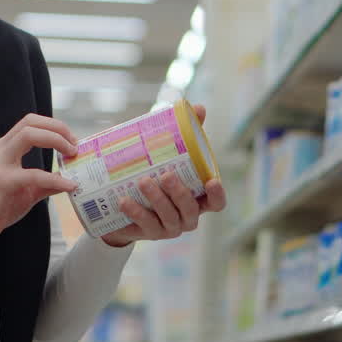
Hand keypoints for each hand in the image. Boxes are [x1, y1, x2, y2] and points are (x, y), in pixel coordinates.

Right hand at [0, 113, 78, 239]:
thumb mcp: (28, 189)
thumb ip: (47, 182)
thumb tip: (69, 180)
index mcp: (6, 148)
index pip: (30, 123)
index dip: (53, 126)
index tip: (71, 140)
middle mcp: (2, 149)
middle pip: (30, 123)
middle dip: (57, 129)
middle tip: (74, 144)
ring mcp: (0, 163)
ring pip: (28, 135)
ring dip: (55, 140)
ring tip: (71, 154)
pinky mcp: (2, 181)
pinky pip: (32, 174)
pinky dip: (54, 178)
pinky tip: (68, 185)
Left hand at [100, 103, 226, 246]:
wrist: (125, 204)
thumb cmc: (156, 174)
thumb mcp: (170, 154)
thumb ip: (186, 133)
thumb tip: (199, 108)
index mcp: (198, 198)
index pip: (216, 203)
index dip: (217, 195)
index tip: (211, 181)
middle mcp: (187, 216)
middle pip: (190, 209)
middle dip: (179, 193)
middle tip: (165, 175)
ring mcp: (169, 227)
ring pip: (169, 217)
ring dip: (157, 200)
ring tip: (143, 182)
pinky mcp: (150, 233)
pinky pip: (146, 225)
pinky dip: (136, 212)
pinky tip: (124, 201)